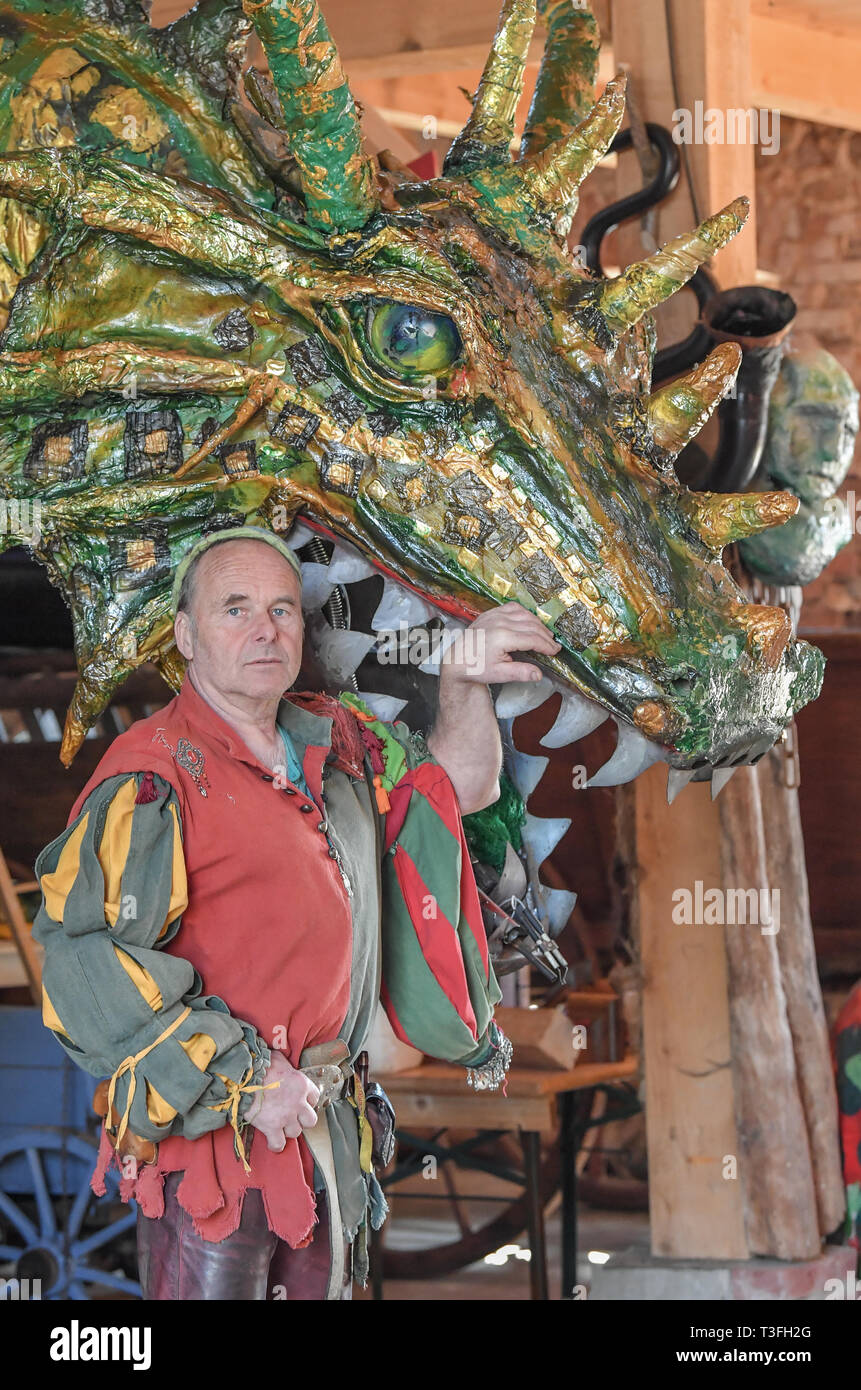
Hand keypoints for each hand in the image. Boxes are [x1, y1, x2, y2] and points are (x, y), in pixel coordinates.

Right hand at [246, 1050, 319, 1151]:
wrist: (243, 1076)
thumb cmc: (259, 1065)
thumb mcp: (278, 1059)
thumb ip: (286, 1066)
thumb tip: (282, 1065)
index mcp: (302, 1084)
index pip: (314, 1097)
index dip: (307, 1101)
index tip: (300, 1101)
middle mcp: (298, 1102)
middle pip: (310, 1120)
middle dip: (302, 1120)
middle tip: (293, 1116)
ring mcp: (286, 1116)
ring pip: (295, 1132)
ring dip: (288, 1130)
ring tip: (279, 1125)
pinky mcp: (272, 1127)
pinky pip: (279, 1144)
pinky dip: (276, 1144)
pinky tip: (272, 1140)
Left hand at [442, 603, 560, 685]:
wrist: (457, 660)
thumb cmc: (476, 668)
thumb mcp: (499, 674)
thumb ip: (520, 673)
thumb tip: (538, 674)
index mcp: (502, 637)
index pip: (533, 639)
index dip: (547, 645)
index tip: (555, 651)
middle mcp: (499, 622)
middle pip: (532, 626)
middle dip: (546, 636)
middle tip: (554, 645)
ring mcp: (494, 615)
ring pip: (525, 615)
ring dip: (538, 624)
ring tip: (545, 635)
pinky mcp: (491, 613)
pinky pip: (513, 607)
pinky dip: (525, 613)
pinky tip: (529, 621)